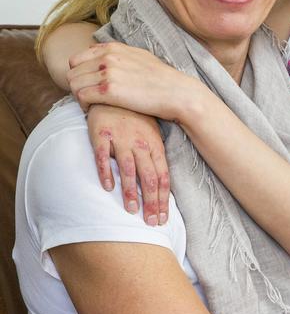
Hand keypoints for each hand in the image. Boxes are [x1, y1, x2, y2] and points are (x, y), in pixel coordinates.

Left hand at [67, 42, 197, 120]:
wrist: (177, 92)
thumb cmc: (161, 78)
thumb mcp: (139, 56)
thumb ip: (118, 54)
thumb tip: (102, 53)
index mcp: (112, 48)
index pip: (77, 59)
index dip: (79, 75)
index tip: (89, 86)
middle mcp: (107, 57)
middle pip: (72, 72)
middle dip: (78, 86)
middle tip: (89, 98)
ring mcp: (107, 73)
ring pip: (73, 85)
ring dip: (79, 97)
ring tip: (92, 104)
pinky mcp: (109, 91)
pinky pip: (81, 97)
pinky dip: (84, 106)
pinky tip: (94, 110)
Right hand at [87, 104, 169, 225]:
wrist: (114, 91)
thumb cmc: (136, 118)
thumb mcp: (152, 135)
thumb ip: (155, 158)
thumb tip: (162, 187)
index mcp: (155, 146)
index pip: (163, 177)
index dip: (163, 199)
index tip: (163, 218)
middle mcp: (140, 143)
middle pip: (149, 177)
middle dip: (151, 202)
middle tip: (150, 222)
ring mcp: (121, 138)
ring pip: (128, 169)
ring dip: (130, 191)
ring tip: (131, 210)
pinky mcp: (101, 133)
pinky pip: (102, 155)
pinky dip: (105, 171)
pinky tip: (106, 186)